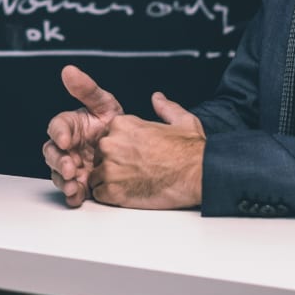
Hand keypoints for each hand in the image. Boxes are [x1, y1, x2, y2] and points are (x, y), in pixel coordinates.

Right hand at [43, 65, 124, 207]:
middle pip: (52, 154)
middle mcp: (67, 147)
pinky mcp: (81, 183)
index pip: (57, 127)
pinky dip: (72, 195)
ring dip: (63, 181)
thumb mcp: (104, 104)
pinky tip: (77, 195)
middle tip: (70, 167)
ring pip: (59, 174)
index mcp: (70, 126)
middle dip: (58, 162)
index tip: (65, 140)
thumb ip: (87, 89)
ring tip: (73, 185)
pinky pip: (72, 191)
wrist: (135, 148)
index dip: (58, 133)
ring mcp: (72, 166)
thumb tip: (69, 70)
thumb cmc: (115, 123)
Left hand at [89, 92, 206, 209]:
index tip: (133, 154)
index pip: (107, 136)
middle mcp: (110, 144)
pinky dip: (111, 196)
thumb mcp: (181, 119)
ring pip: (97, 176)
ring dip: (110, 181)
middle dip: (112, 164)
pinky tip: (128, 194)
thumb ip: (165, 107)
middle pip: (99, 156)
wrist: (197, 175)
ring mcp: (110, 169)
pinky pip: (100, 194)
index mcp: (122, 125)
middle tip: (133, 171)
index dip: (120, 147)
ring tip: (131, 184)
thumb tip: (157, 98)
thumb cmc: (189, 151)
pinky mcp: (112, 191)